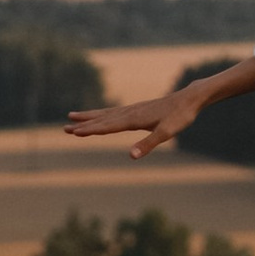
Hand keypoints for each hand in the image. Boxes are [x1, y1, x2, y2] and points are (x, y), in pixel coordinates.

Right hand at [65, 89, 205, 161]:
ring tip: (72, 116)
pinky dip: (102, 114)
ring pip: (105, 114)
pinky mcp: (138, 109)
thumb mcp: (166, 133)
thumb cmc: (179, 116)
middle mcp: (129, 112)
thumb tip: (130, 156)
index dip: (90, 130)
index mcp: (133, 119)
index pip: (107, 126)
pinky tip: (100, 116)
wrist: (189, 99)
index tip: (73, 133)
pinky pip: (114, 112)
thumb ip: (148, 145)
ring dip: (89, 117)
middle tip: (64, 128)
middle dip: (83, 125)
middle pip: (102, 120)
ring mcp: (133, 109)